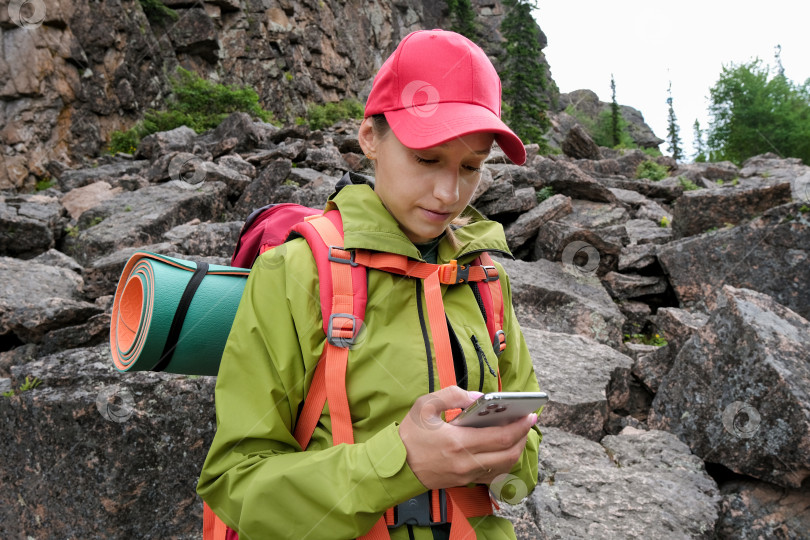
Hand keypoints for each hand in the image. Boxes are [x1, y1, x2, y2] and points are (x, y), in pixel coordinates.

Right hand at [398, 386, 536, 489]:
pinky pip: (491, 474)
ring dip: (515, 450)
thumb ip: (453, 396)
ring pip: (502, 466)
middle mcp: (466, 462)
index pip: (500, 437)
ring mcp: (465, 474)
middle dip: (522, 437)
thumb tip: (478, 398)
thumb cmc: (409, 434)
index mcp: (458, 442)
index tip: (530, 415)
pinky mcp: (462, 480)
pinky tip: (503, 448)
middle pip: (507, 454)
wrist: (393, 465)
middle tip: (528, 422)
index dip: (519, 426)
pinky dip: (502, 462)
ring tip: (518, 433)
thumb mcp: (425, 405)